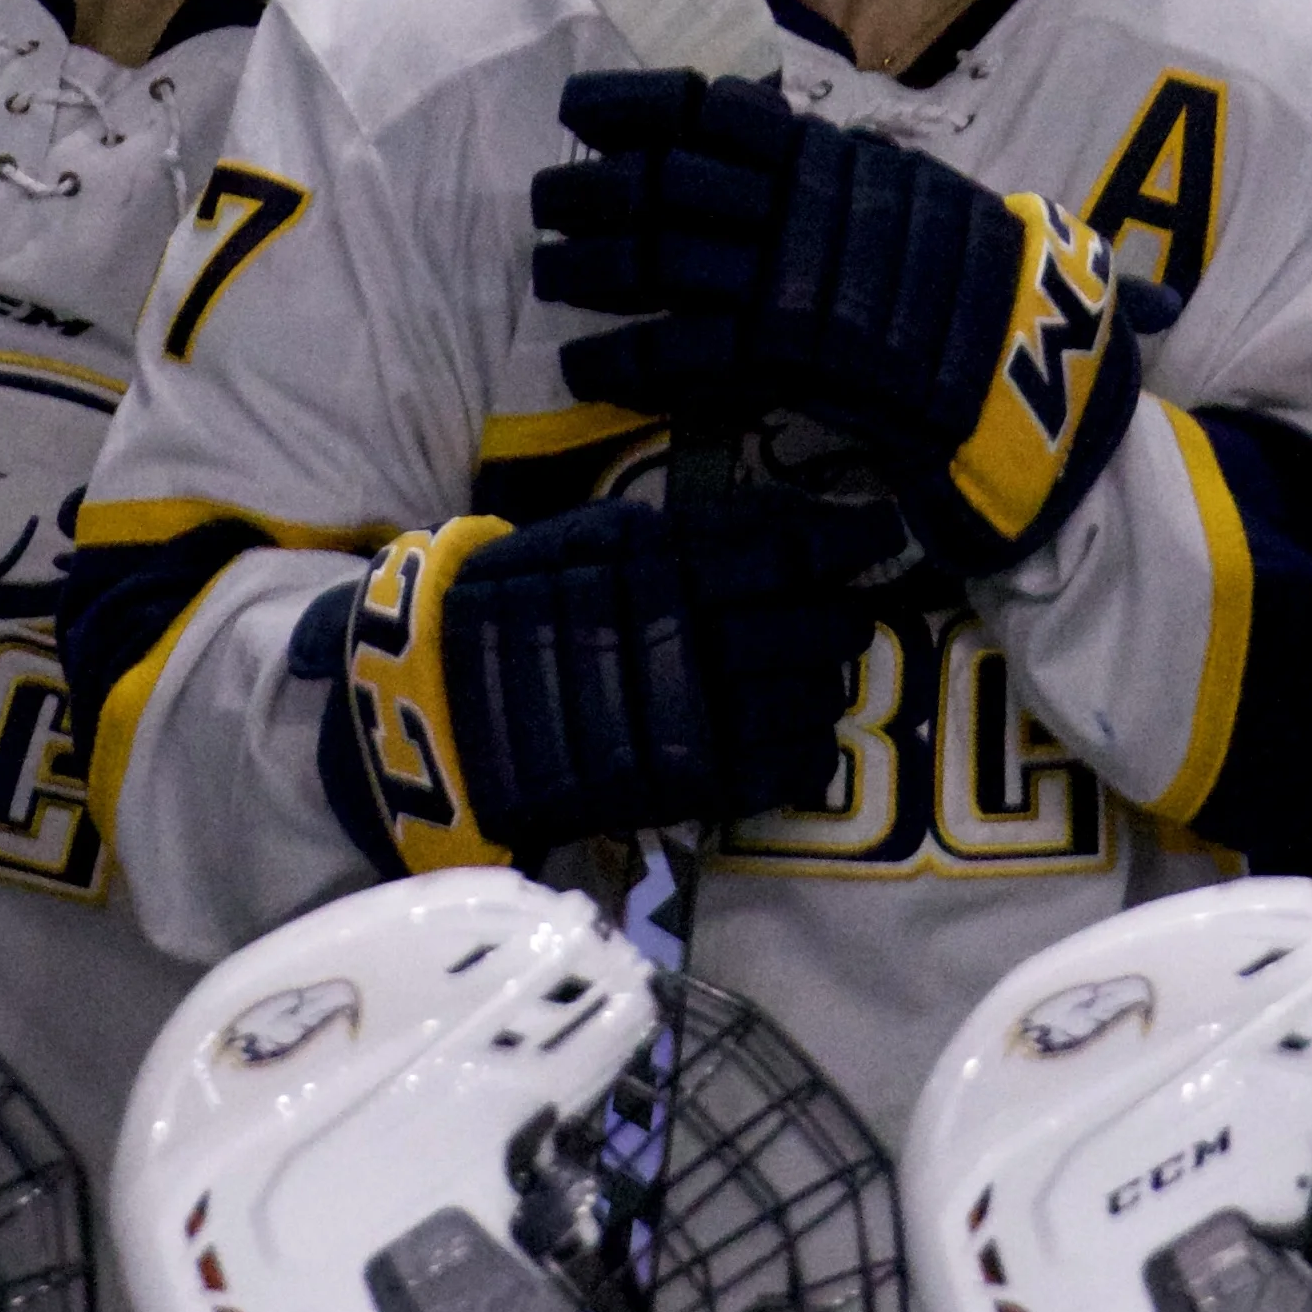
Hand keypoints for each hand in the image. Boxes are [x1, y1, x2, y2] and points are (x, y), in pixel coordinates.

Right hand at [314, 486, 884, 863]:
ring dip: (820, 687)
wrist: (435, 705)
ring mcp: (687, 712)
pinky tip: (798, 744)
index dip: (840, 535)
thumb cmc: (510, 603)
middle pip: (806, 622)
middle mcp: (684, 628)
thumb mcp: (586, 537)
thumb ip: (675, 535)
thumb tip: (771, 524)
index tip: (876, 530)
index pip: (779, 541)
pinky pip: (775, 771)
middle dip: (836, 618)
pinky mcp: (681, 786)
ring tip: (815, 680)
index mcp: (658, 556)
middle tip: (844, 615)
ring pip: (803, 698)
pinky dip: (800, 756)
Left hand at [533, 66, 1139, 575]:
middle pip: (667, 184)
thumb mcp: (906, 191)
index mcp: (827, 159)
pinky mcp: (790, 362)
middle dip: (594, 189)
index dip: (636, 105)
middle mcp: (800, 209)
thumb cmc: (974, 277)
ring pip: (662, 263)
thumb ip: (832, 171)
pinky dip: (626, 360)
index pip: (711, 110)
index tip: (578, 108)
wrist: (1031, 365)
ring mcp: (792, 284)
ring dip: (592, 268)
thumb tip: (767, 135)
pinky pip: (686, 354)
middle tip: (541, 198)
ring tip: (545, 273)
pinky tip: (584, 367)